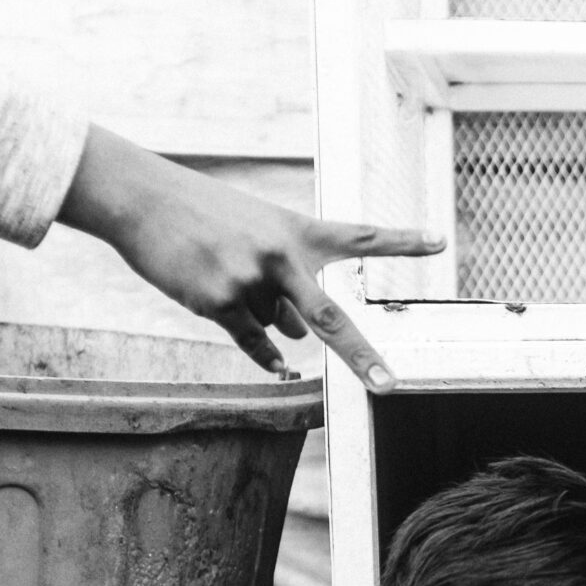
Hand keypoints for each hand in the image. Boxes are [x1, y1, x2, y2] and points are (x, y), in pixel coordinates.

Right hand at [56, 126, 442, 392]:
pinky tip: (279, 366)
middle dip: (360, 356)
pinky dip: (267, 357)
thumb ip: (288, 282)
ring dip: (266, 314)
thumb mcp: (257, 234)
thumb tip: (300, 340)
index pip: (359, 236)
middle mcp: (281, 256)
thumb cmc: (206, 217)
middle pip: (330, 317)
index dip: (402, 241)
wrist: (145, 200)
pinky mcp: (221, 302)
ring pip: (282, 326)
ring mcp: (251, 281)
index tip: (440, 240)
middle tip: (388, 384)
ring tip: (232, 274)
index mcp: (298, 230)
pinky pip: (257, 344)